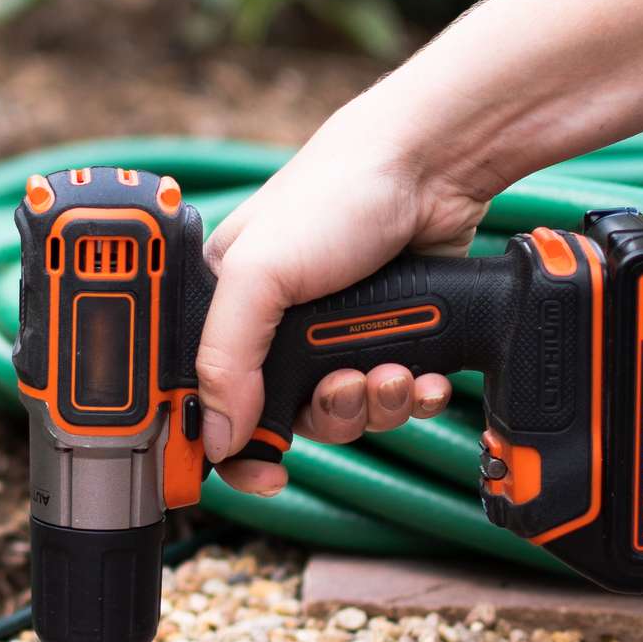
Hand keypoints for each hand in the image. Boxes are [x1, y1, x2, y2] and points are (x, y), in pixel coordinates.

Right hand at [197, 93, 488, 494]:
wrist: (430, 168)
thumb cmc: (335, 195)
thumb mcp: (259, 274)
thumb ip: (225, 359)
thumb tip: (216, 437)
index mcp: (228, 309)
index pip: (211, 400)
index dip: (234, 446)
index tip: (264, 473)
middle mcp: (278, 328)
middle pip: (291, 420)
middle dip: (330, 414)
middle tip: (349, 384)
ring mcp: (336, 335)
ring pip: (349, 414)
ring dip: (377, 404)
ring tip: (395, 370)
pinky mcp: (389, 337)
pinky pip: (396, 399)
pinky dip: (414, 395)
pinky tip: (425, 372)